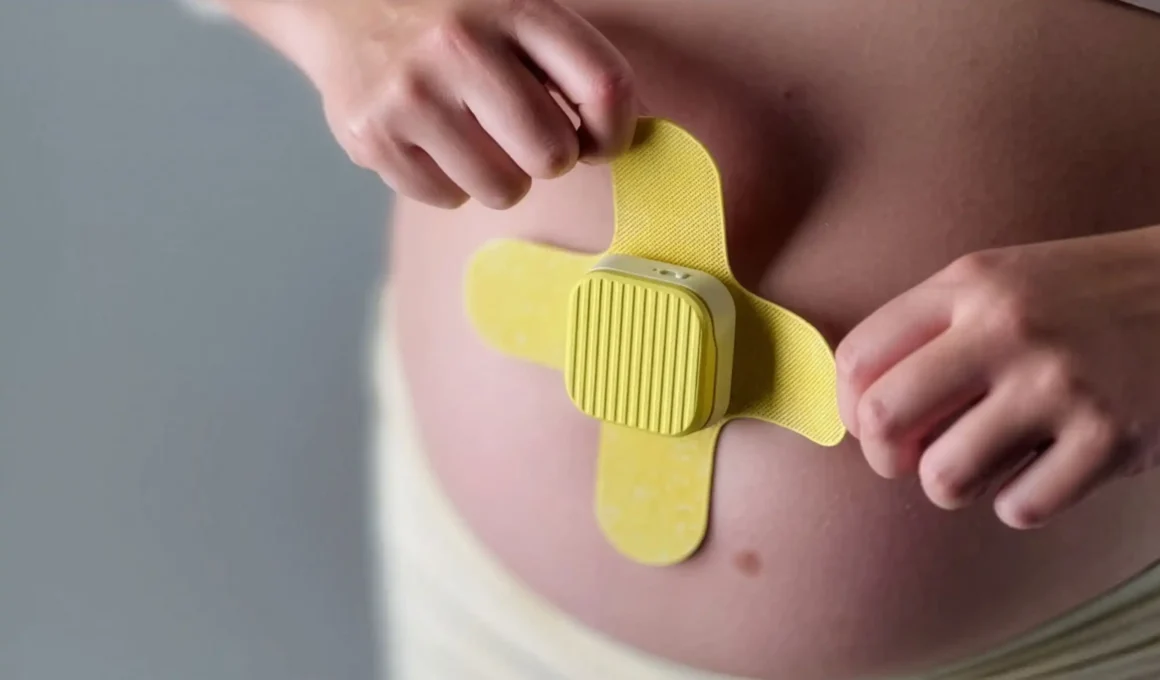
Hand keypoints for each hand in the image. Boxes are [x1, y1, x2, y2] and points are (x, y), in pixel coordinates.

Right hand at [274, 0, 636, 208]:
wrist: (335, 0)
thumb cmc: (447, 15)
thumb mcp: (513, 7)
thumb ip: (566, 62)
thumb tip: (613, 136)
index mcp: (515, 6)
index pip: (605, 88)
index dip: (613, 133)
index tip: (596, 140)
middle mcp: (462, 46)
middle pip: (553, 156)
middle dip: (547, 158)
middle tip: (521, 135)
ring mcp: (413, 94)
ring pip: (503, 189)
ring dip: (498, 175)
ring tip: (471, 134)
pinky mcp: (373, 135)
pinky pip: (447, 198)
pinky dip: (447, 181)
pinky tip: (429, 139)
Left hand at [836, 227, 1159, 528]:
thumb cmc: (1081, 296)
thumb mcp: (999, 282)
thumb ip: (929, 333)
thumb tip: (859, 416)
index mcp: (968, 285)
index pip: (857, 359)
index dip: (848, 408)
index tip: (871, 425)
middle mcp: (1006, 328)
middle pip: (883, 418)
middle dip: (885, 456)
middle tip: (911, 458)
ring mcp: (1060, 384)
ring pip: (945, 477)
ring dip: (954, 485)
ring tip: (985, 462)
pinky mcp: (1112, 438)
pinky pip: (1020, 507)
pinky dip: (1021, 501)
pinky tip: (1047, 470)